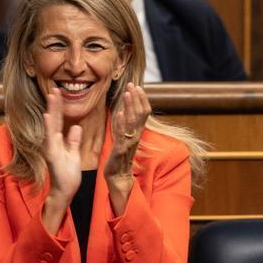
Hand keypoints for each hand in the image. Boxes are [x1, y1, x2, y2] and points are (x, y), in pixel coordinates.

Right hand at [40, 88, 81, 232]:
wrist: (65, 191)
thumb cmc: (68, 175)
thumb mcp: (74, 153)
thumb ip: (74, 140)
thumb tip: (76, 127)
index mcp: (58, 141)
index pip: (59, 120)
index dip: (59, 107)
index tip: (59, 93)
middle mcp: (51, 142)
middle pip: (54, 119)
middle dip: (54, 104)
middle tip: (54, 88)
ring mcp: (50, 147)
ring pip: (51, 125)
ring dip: (51, 110)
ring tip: (52, 96)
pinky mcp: (51, 154)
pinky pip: (50, 138)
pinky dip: (49, 126)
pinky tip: (48, 115)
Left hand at [104, 83, 150, 214]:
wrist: (118, 177)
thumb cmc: (119, 157)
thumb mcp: (123, 137)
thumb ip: (125, 125)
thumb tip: (125, 110)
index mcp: (136, 133)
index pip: (143, 113)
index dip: (141, 100)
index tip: (137, 87)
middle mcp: (135, 137)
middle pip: (140, 115)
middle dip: (136, 99)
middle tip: (133, 85)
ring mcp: (128, 144)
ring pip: (132, 123)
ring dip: (130, 107)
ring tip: (128, 94)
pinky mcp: (120, 151)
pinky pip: (122, 136)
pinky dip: (121, 124)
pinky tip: (119, 114)